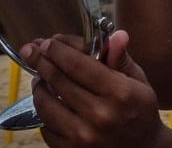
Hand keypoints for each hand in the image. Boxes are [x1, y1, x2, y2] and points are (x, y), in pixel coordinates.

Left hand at [21, 30, 171, 147]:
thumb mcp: (139, 81)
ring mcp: (83, 136)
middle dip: (41, 61)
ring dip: (38, 87)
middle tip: (31, 50)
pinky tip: (49, 102)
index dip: (59, 50)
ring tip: (40, 77)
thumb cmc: (140, 111)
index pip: (78, 65)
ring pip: (45, 104)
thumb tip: (117, 35)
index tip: (48, 42)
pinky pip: (45, 127)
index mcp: (119, 93)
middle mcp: (100, 115)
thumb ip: (121, 59)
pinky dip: (44, 112)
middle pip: (58, 80)